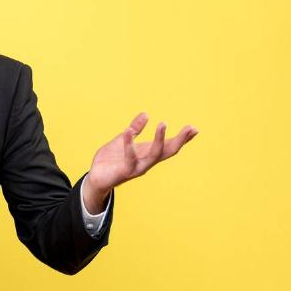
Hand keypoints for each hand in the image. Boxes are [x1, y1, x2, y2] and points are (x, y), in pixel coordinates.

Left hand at [83, 112, 198, 212]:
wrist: (96, 176)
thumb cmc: (111, 159)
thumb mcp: (123, 139)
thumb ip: (135, 128)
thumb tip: (146, 114)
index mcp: (147, 153)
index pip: (169, 145)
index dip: (182, 138)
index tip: (194, 129)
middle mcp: (146, 161)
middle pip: (168, 151)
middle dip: (180, 140)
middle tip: (191, 128)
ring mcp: (137, 167)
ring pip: (154, 155)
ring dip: (160, 140)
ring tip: (163, 124)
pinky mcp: (125, 171)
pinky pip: (130, 158)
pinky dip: (129, 144)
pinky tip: (128, 131)